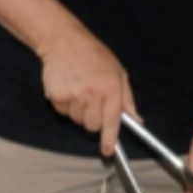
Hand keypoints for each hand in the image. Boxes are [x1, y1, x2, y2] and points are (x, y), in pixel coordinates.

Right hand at [38, 28, 133, 153]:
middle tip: (93, 103)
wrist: (64, 42)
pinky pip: (63, 113)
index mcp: (111, 88)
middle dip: (94, 121)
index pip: (112, 121)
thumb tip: (137, 120)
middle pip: (92, 126)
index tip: (108, 150)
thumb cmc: (95, 57)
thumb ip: (127, 99)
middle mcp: (92, 94)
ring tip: (80, 91)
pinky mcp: (56, 96)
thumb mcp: (119, 73)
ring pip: (77, 121)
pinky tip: (69, 88)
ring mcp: (73, 96)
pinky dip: (66, 106)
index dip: (109, 139)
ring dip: (80, 112)